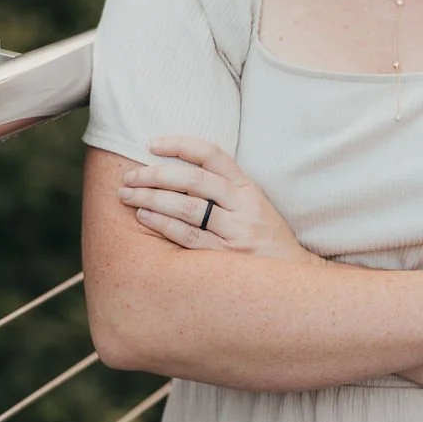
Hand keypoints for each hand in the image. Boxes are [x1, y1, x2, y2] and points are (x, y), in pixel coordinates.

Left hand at [118, 136, 318, 266]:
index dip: (179, 144)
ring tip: (127, 196)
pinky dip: (163, 224)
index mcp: (248, 188)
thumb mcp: (253, 206)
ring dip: (151, 198)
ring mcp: (236, 232)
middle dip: (155, 174)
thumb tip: (174, 174)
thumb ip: (223, 189)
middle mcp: (243, 206)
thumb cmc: (265, 239)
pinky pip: (189, 236)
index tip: (150, 144)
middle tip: (128, 177)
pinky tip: (144, 217)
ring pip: (187, 206)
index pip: (212, 153)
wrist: (295, 278)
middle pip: (193, 178)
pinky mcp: (227, 258)